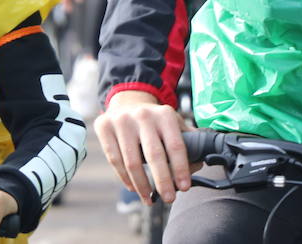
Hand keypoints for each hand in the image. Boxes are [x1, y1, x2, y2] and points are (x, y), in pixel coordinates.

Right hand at [94, 89, 189, 205]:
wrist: (126, 101)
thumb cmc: (155, 120)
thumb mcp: (173, 123)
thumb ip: (188, 141)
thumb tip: (198, 165)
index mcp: (164, 114)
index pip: (175, 145)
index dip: (181, 168)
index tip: (184, 187)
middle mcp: (143, 115)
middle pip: (154, 155)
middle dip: (163, 181)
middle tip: (169, 199)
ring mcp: (121, 120)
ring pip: (132, 162)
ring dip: (142, 186)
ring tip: (149, 199)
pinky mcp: (104, 126)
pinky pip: (115, 160)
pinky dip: (125, 178)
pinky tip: (133, 187)